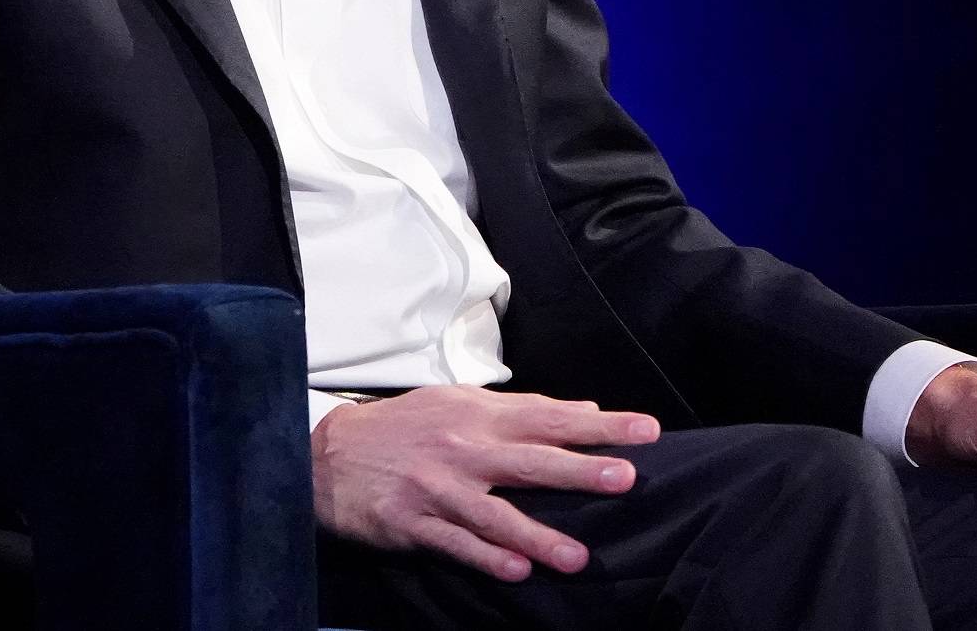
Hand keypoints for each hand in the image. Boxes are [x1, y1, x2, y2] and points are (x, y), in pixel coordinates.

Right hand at [310, 385, 658, 581]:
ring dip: (539, 535)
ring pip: (496, 514)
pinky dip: (487, 557)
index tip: (645, 430)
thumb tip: (583, 409)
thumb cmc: (406, 426)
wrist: (330, 452)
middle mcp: (463, 449)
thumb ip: (521, 409)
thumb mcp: (458, 403)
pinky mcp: (414, 521)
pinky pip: (456, 543)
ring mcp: (439, 487)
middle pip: (530, 460)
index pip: (549, 417)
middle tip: (625, 478)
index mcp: (478, 415)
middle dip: (579, 469)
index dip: (598, 425)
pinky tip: (518, 573)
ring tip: (579, 557)